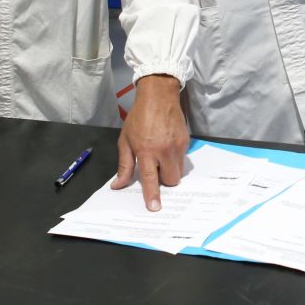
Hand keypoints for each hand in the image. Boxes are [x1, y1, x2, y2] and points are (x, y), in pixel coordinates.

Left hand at [112, 74, 187, 210]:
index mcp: (146, 150)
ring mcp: (177, 146)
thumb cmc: (139, 118)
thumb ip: (124, 165)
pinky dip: (174, 158)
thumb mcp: (125, 140)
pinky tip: (167, 145)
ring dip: (170, 170)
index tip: (155, 207)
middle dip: (164, 180)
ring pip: (178, 171)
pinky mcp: (186, 142)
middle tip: (155, 169)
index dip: (152, 194)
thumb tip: (119, 185)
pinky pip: (182, 159)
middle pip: (170, 180)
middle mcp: (164, 150)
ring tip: (161, 156)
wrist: (158, 96)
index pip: (150, 178)